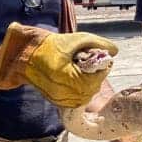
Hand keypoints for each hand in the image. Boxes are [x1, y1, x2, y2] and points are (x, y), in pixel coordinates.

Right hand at [0, 23, 117, 107]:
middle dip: (96, 78)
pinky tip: (80, 81)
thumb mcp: (76, 39)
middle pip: (90, 91)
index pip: (93, 80)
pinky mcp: (55, 100)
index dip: (102, 71)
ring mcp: (56, 97)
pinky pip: (74, 101)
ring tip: (87, 73)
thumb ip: (98, 43)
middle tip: (97, 67)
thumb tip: (115, 51)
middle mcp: (59, 89)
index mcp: (64, 74)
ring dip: (90, 86)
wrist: (26, 55)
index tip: (104, 62)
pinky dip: (81, 93)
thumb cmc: (52, 44)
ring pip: (83, 98)